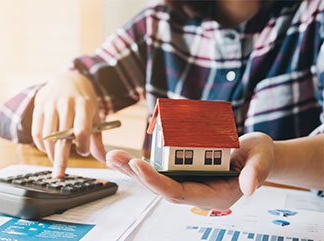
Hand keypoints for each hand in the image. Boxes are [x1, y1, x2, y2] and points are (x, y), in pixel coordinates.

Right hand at [31, 71, 105, 177]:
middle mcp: (66, 104)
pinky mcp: (39, 107)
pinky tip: (47, 149)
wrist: (68, 79)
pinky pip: (37, 131)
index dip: (82, 145)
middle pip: (62, 137)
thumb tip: (103, 159)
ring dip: (50, 153)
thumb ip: (97, 137)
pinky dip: (41, 145)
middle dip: (60, 158)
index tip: (83, 151)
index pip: (82, 130)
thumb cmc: (84, 101)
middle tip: (59, 174)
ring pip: (47, 136)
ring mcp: (51, 105)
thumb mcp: (95, 115)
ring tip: (56, 160)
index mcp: (84, 105)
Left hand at [106, 132, 274, 209]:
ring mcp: (189, 181)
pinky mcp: (184, 170)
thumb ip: (258, 172)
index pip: (179, 193)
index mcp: (213, 195)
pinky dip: (143, 164)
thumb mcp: (263, 159)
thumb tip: (250, 187)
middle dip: (136, 174)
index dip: (157, 181)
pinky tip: (126, 156)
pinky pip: (161, 169)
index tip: (139, 165)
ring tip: (113, 156)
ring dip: (133, 169)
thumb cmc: (258, 156)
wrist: (255, 154)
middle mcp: (197, 191)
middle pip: (160, 188)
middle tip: (115, 157)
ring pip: (157, 180)